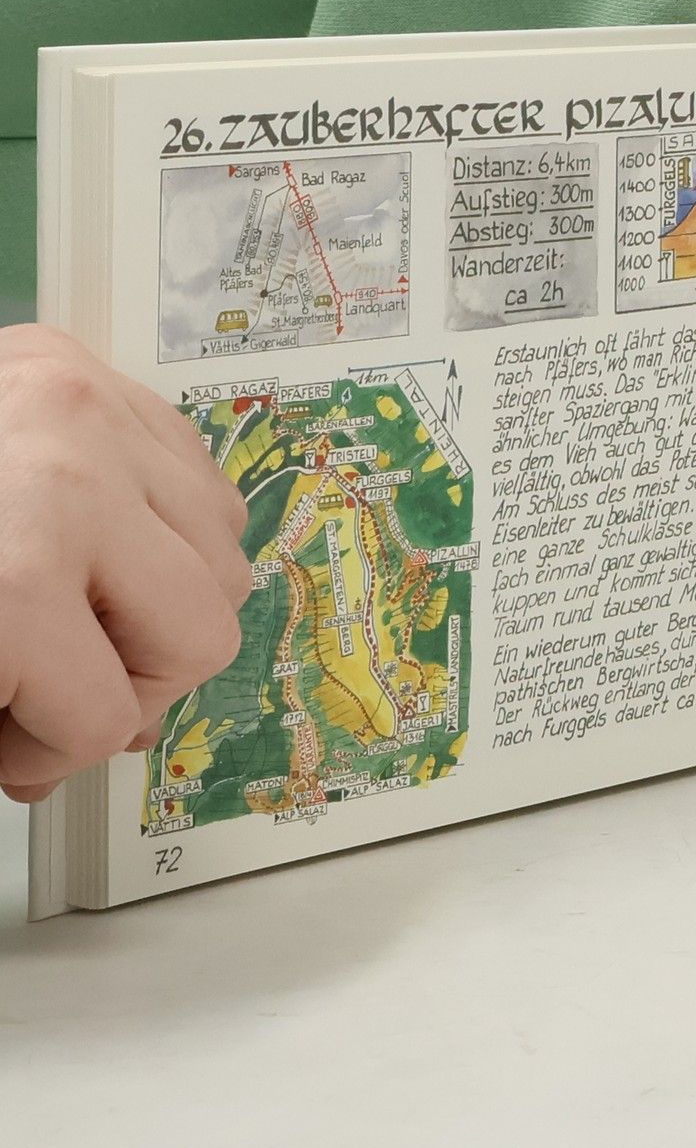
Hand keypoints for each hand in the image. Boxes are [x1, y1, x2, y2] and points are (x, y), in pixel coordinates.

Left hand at [0, 327, 249, 802]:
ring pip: (222, 558)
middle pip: (197, 637)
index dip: (44, 750)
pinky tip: (93, 541)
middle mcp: (73, 482)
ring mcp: (98, 419)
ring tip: (76, 602)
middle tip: (53, 681)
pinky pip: (206, 487)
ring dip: (156, 600)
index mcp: (10, 580)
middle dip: (127, 680)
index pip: (101, 717)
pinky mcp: (106, 382)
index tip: (4, 744)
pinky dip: (165, 529)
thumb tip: (42, 765)